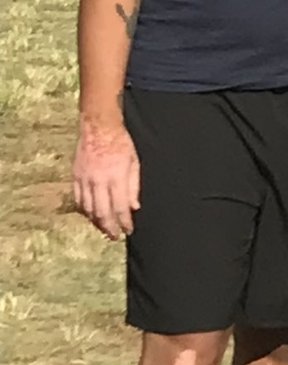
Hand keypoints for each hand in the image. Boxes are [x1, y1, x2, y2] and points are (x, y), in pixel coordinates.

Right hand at [70, 119, 142, 239]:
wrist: (98, 127)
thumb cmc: (121, 143)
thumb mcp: (135, 162)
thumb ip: (134, 186)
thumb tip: (134, 207)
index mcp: (116, 177)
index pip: (120, 207)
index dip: (124, 222)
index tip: (128, 231)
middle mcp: (99, 181)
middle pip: (103, 212)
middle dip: (110, 227)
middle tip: (115, 236)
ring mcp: (85, 180)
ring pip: (89, 209)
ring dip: (96, 222)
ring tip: (104, 228)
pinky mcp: (76, 177)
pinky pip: (79, 200)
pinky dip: (85, 211)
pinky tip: (91, 215)